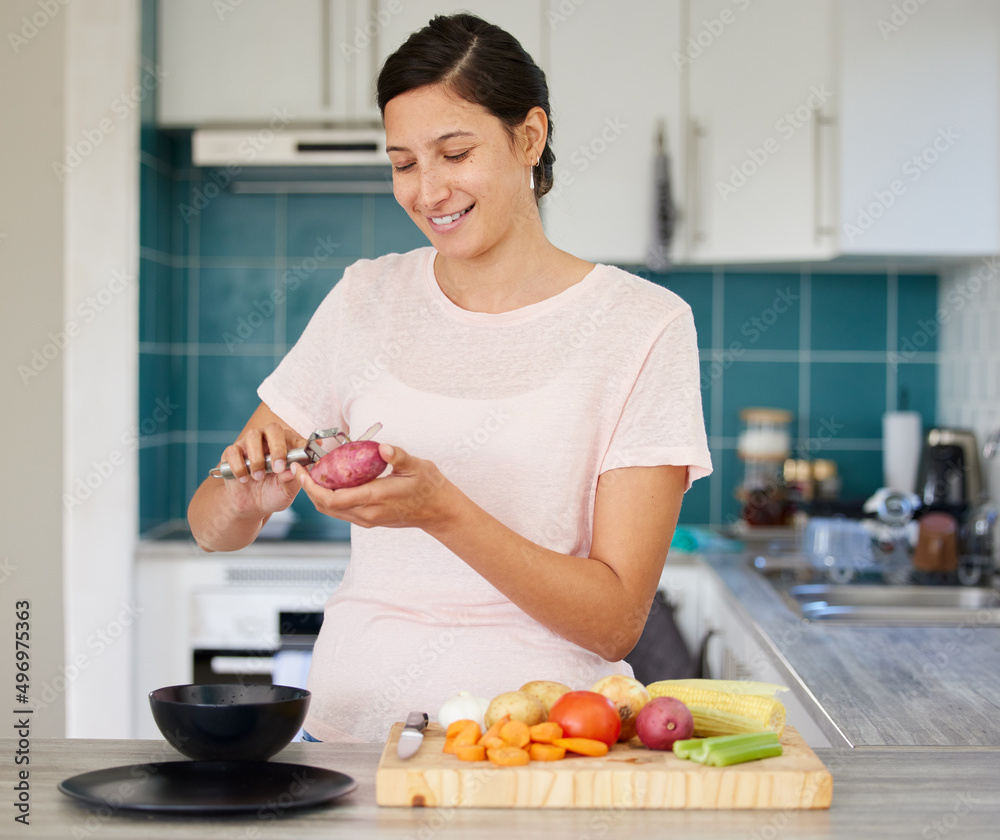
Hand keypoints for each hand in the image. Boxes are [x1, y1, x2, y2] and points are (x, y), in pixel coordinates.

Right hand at [218, 421, 305, 515]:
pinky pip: (233, 451)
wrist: (251, 505)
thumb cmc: (273, 493)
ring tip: (259, 477)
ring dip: (257, 458)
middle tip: (277, 468)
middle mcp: (268, 440)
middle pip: (273, 429)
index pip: (295, 438)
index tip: (300, 461)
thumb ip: (291, 480)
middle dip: (277, 448)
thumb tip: (293, 470)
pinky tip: (244, 479)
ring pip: (252, 436)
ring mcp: (249, 444)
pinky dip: (239, 466)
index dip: (299, 446)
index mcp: (286, 446)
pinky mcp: (232, 453)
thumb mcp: (286, 491)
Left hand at [291, 443, 455, 530]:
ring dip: (318, 495)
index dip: (312, 486)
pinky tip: (332, 483)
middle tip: (301, 469)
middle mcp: (367, 513)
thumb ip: (399, 457)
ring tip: (312, 474)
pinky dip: (330, 499)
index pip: (332, 498)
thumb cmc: (430, 487)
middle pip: (326, 506)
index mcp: (375, 498)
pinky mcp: (370, 520)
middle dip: (309, 489)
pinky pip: (342, 512)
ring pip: (332, 511)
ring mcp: (368, 519)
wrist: (439, 511)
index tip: (302, 470)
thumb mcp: (417, 466)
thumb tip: (383, 448)